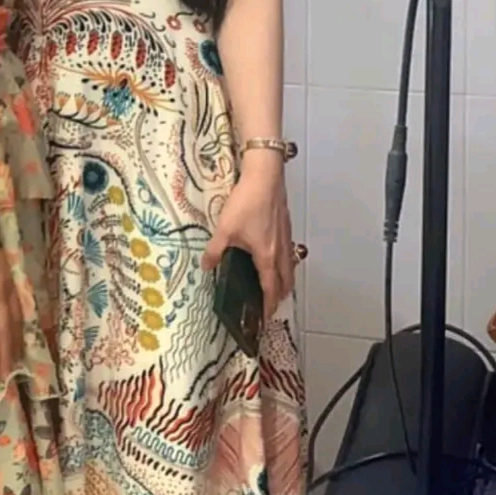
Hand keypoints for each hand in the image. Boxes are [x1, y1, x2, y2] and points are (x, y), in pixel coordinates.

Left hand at [201, 153, 293, 320]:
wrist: (265, 176)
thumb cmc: (247, 203)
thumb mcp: (225, 228)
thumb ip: (215, 250)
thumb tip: (206, 266)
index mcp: (266, 256)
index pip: (270, 288)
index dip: (267, 305)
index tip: (265, 318)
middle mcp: (280, 250)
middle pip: (286, 280)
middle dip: (279, 295)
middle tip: (270, 304)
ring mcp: (286, 236)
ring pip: (289, 265)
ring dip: (283, 279)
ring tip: (274, 284)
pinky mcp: (286, 223)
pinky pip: (288, 251)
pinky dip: (283, 262)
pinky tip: (273, 254)